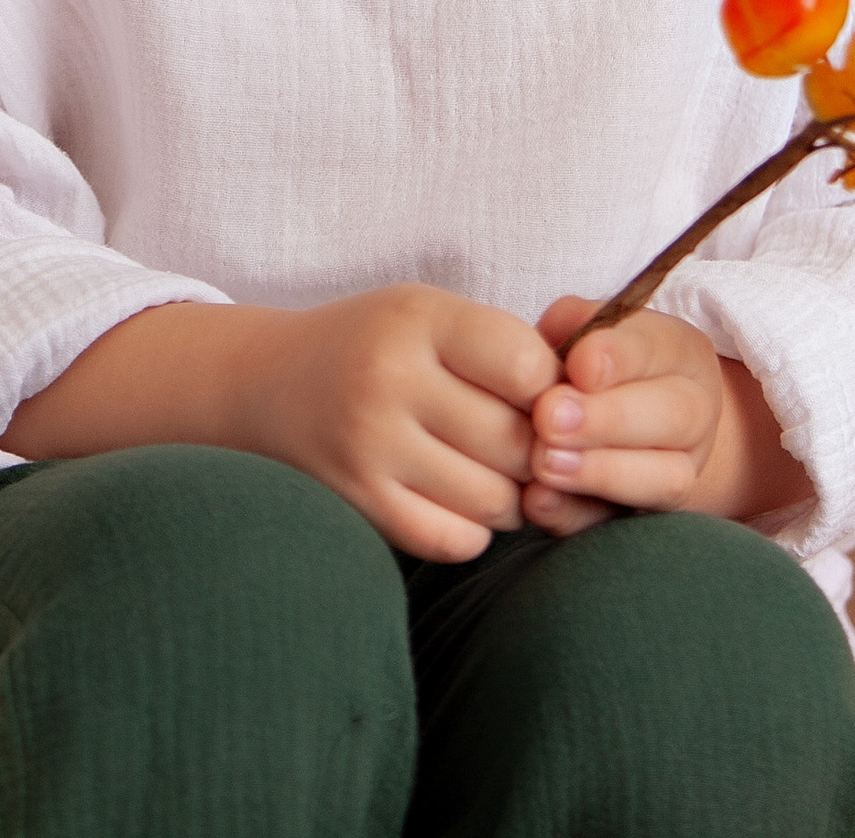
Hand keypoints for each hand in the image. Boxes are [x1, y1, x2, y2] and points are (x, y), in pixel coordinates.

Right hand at [3, 286, 554, 563]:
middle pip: (518, 440)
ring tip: (485, 467)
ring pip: (495, 498)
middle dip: (535, 449)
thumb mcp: (428, 316)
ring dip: (506, 493)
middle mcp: (388, 379)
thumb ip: (502, 350)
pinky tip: (452, 497)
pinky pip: (454, 540)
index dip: (550, 389)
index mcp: (415, 317)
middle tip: (521, 442)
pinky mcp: (357, 503)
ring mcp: (369, 447)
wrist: (264, 385)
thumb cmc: (374, 346)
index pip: (528, 365)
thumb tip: (590, 415)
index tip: (535, 394)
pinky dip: (469, 528)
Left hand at [523, 296, 802, 537]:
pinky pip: (622, 526)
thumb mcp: (583, 325)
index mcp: (680, 351)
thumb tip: (558, 349)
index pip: (660, 347)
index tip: (578, 365)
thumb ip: (572, 323)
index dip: (619, 357)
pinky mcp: (647, 516)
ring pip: (664, 480)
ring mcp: (679, 470)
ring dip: (599, 472)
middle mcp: (693, 412)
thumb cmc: (588, 357)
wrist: (619, 418)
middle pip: (673, 417)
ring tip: (545, 462)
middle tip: (549, 419)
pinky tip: (539, 499)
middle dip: (607, 420)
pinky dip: (578, 516)